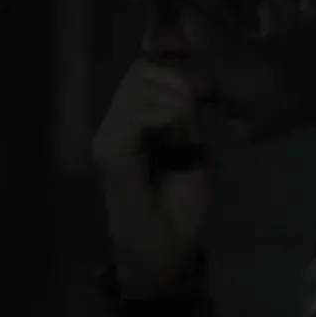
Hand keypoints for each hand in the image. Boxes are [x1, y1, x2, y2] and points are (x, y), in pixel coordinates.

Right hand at [93, 57, 211, 297]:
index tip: (207, 92)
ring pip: (137, 85)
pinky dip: (164, 117)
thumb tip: (202, 76)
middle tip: (200, 115)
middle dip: (178, 82)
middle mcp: (114, 120)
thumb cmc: (182, 202)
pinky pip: (132, 114)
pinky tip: (181, 139)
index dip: (179, 68)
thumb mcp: (196, 146)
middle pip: (141, 68)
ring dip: (175, 101)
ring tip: (191, 132)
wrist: (167, 250)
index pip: (147, 66)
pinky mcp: (110, 154)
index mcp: (133, 116)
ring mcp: (108, 136)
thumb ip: (192, 112)